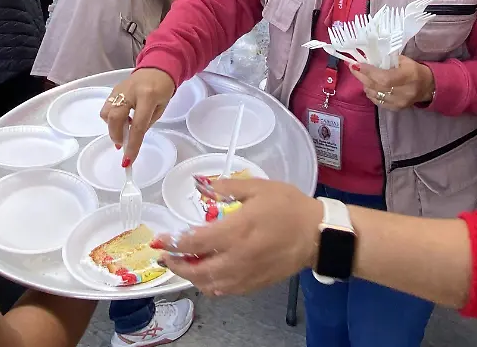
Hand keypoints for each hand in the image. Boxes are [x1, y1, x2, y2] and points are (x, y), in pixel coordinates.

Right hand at [99, 68, 175, 163]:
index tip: (128, 159)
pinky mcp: (114, 89)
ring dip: (112, 126)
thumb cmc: (163, 90)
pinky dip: (112, 118)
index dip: (133, 145)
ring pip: (106, 112)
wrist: (157, 68)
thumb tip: (132, 139)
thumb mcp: (160, 108)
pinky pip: (107, 107)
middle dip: (116, 135)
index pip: (138, 125)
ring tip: (123, 129)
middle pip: (115, 117)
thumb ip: (146, 123)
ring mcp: (120, 89)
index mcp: (148, 97)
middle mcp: (131, 92)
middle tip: (122, 144)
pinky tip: (122, 119)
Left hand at [154, 179, 322, 295]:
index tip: (159, 239)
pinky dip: (209, 284)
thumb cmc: (288, 207)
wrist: (317, 235)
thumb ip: (227, 187)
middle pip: (195, 270)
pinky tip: (207, 273)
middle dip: (175, 264)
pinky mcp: (254, 284)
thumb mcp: (259, 187)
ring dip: (190, 276)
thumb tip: (202, 186)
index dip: (172, 242)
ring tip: (183, 264)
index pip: (194, 243)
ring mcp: (245, 275)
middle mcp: (237, 257)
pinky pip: (224, 290)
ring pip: (208, 284)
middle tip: (165, 254)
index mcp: (236, 231)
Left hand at [348, 57, 433, 109]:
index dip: (369, 72)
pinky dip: (370, 93)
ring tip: (361, 76)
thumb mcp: (405, 60)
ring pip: (375, 94)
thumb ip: (387, 60)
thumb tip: (368, 59)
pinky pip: (377, 102)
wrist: (428, 87)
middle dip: (362, 76)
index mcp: (409, 75)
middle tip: (353, 68)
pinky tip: (369, 86)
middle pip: (377, 86)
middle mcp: (405, 91)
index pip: (384, 77)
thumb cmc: (415, 70)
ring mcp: (400, 102)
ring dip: (365, 84)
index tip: (357, 64)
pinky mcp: (396, 108)